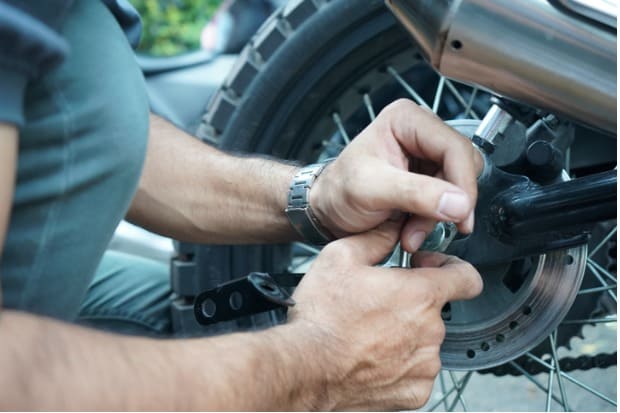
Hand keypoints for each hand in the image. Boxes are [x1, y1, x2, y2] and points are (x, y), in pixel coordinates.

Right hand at [287, 220, 482, 409]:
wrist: (304, 368)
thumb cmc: (321, 317)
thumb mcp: (340, 257)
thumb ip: (377, 238)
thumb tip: (394, 228)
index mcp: (420, 295)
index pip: (467, 278)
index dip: (451, 269)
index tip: (429, 270)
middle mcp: (430, 331)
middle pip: (435, 310)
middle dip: (411, 303)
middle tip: (377, 304)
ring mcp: (424, 365)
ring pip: (425, 342)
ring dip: (405, 335)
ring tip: (369, 333)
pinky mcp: (414, 392)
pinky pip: (416, 372)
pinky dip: (399, 365)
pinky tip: (371, 357)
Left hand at [309, 99, 482, 251]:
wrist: (326, 211)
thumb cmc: (337, 192)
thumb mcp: (371, 190)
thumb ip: (415, 194)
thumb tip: (459, 203)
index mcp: (406, 120)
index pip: (455, 147)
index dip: (463, 182)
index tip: (461, 213)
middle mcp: (420, 133)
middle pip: (463, 166)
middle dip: (448, 203)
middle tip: (428, 228)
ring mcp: (425, 157)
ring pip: (458, 187)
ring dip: (439, 217)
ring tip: (410, 233)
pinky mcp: (427, 180)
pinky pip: (449, 201)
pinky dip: (434, 221)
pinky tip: (411, 231)